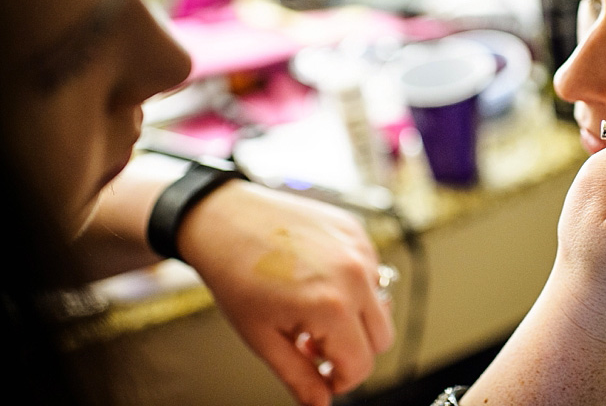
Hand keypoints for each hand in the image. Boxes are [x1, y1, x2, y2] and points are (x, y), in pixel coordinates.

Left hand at [177, 181, 394, 405]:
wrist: (224, 218)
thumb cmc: (235, 273)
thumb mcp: (263, 338)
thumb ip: (299, 377)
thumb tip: (321, 404)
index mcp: (332, 306)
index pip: (362, 364)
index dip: (340, 380)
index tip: (322, 377)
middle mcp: (355, 274)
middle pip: (381, 338)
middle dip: (351, 350)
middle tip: (312, 344)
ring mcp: (359, 249)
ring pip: (380, 304)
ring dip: (354, 317)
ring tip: (312, 310)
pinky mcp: (356, 231)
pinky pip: (371, 271)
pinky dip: (352, 285)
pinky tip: (316, 280)